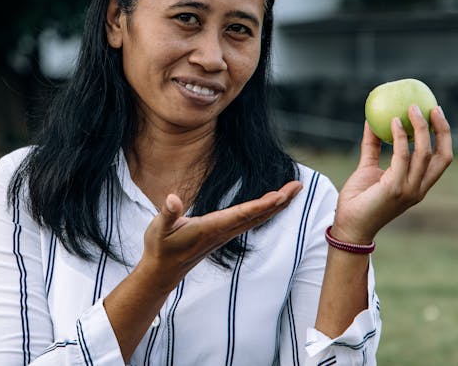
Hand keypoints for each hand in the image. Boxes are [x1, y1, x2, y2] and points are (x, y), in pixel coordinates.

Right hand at [139, 181, 302, 290]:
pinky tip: (273, 203)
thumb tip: (172, 198)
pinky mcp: (224, 233)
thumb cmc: (160, 248)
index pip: (241, 214)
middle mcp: (223, 231)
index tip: (280, 195)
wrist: (162, 271)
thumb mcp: (158, 229)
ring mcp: (225, 233)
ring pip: (257, 218)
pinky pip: (250, 220)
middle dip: (279, 201)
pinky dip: (265, 209)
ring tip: (293, 189)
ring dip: (276, 204)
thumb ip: (167, 213)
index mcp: (210, 228)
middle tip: (298, 185)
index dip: (261, 205)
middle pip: (257, 215)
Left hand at [332, 105, 452, 243]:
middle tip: (432, 107)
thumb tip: (372, 121)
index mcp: (418, 185)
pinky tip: (393, 123)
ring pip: (424, 153)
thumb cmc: (359, 198)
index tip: (436, 113)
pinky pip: (401, 157)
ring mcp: (409, 190)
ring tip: (411, 108)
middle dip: (442, 129)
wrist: (349, 224)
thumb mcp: (368, 167)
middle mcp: (419, 188)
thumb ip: (373, 146)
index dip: (443, 135)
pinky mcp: (394, 188)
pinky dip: (400, 138)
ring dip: (420, 128)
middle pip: (442, 155)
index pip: (442, 159)